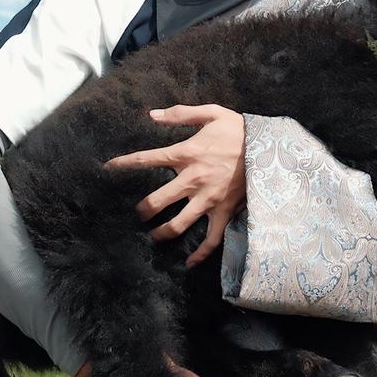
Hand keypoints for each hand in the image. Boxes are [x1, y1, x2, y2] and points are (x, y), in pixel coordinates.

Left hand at [105, 104, 245, 266]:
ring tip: (153, 237)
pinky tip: (189, 263)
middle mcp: (193, 180)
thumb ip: (180, 114)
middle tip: (136, 213)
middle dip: (143, 209)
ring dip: (163, 233)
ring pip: (180, 223)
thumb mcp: (211, 113)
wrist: (268, 147)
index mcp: (186, 153)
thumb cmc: (238, 129)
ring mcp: (208, 199)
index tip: (108, 168)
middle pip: (158, 200)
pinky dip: (200, 253)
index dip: (125, 163)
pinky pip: (212, 238)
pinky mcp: (224, 211)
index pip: (148, 159)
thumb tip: (152, 115)